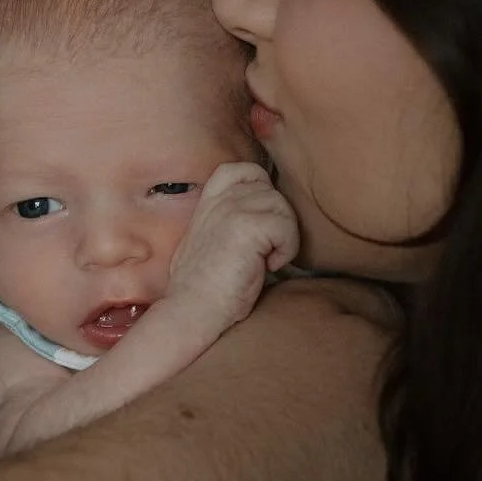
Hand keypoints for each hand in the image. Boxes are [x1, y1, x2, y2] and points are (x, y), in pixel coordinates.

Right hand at [167, 162, 298, 335]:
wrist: (194, 309)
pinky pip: (287, 226)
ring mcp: (233, 210)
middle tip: (261, 251)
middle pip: (270, 190)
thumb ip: (226, 224)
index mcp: (209, 204)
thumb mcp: (207, 245)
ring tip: (263, 260)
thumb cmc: (203, 290)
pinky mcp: (248, 226)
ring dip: (283, 236)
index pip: (240, 171)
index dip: (260, 189)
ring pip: (282, 206)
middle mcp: (220, 201)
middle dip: (276, 221)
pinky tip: (267, 266)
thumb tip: (261, 225)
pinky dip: (285, 249)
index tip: (259, 222)